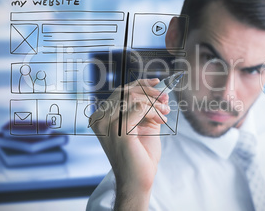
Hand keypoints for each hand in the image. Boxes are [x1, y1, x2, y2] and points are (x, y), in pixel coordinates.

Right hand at [89, 78, 169, 209]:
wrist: (138, 180)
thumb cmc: (140, 155)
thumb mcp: (142, 125)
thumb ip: (146, 107)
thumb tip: (159, 90)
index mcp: (100, 118)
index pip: (119, 92)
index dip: (140, 84)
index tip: (157, 83)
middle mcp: (99, 120)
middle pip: (125, 92)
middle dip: (149, 92)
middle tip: (165, 100)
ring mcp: (106, 125)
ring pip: (132, 98)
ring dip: (153, 102)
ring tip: (165, 112)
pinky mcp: (118, 131)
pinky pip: (139, 108)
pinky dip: (154, 111)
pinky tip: (161, 120)